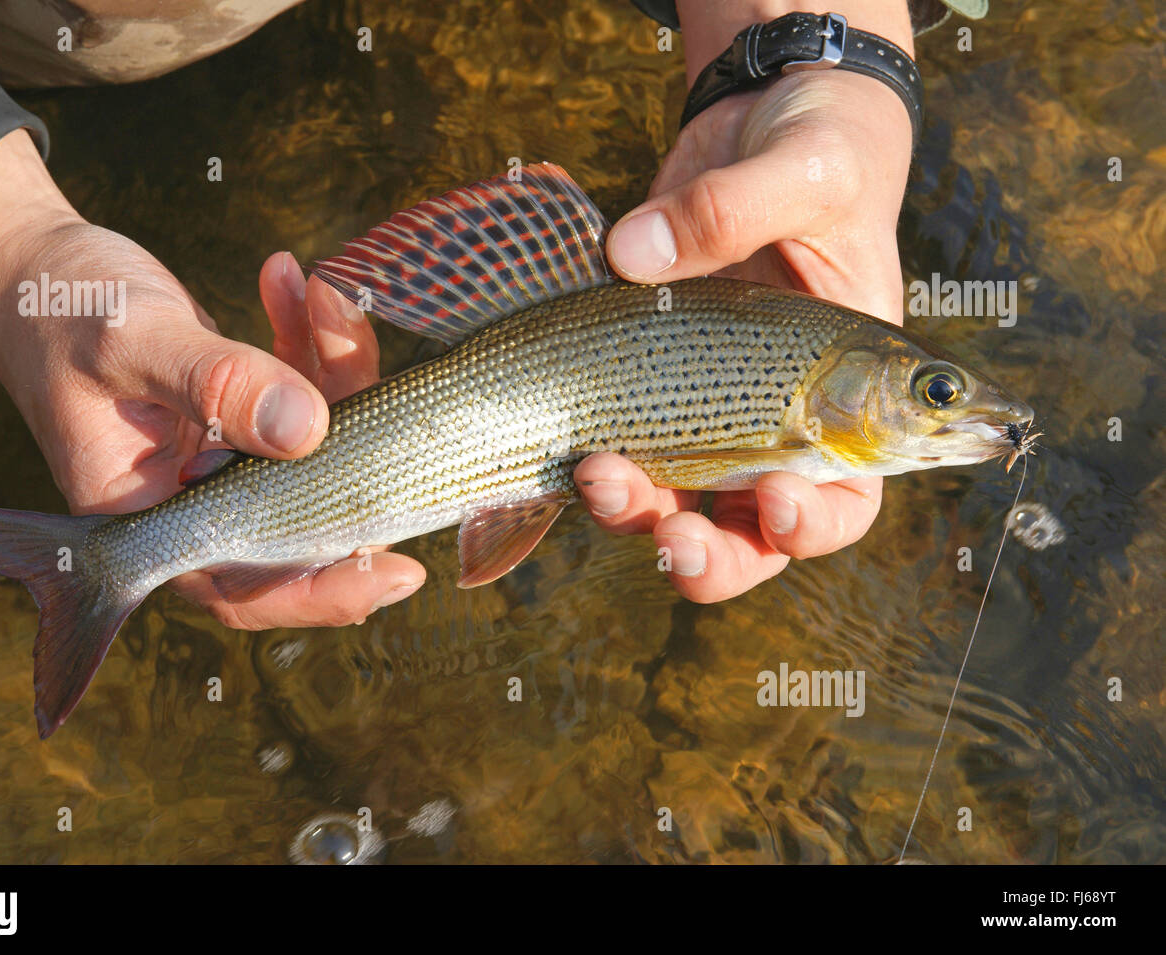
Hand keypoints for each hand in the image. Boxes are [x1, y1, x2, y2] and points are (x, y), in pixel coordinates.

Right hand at [0, 131, 423, 626]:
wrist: (32, 267)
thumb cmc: (57, 309)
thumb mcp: (131, 342)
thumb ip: (214, 384)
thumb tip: (310, 430)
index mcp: (147, 521)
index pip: (244, 587)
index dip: (321, 595)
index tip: (397, 572)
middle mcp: (193, 500)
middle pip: (302, 517)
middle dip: (360, 463)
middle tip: (403, 411)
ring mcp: (224, 458)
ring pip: (316, 446)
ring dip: (337, 370)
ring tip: (321, 295)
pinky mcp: (243, 411)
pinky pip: (301, 394)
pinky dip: (310, 341)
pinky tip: (292, 281)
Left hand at [581, 4, 913, 602]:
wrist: (762, 124)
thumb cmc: (819, 152)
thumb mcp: (803, 169)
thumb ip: (733, 207)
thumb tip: (633, 254)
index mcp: (848, 397)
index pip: (846, 495)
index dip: (813, 522)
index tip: (773, 496)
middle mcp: (775, 423)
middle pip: (748, 535)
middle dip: (709, 556)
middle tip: (673, 540)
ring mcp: (701, 409)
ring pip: (670, 505)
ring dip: (633, 511)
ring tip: (597, 474)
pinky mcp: (640, 384)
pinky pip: (614, 445)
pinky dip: (586, 461)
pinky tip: (563, 445)